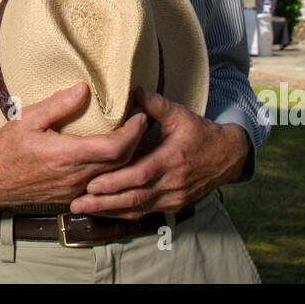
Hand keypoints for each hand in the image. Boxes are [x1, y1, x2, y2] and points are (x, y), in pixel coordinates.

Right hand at [0, 82, 149, 210]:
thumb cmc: (4, 150)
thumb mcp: (27, 119)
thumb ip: (58, 104)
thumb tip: (83, 88)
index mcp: (67, 155)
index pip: (116, 147)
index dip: (135, 132)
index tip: (141, 115)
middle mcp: (75, 176)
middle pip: (122, 163)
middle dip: (138, 142)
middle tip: (142, 121)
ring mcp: (74, 190)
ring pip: (114, 176)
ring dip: (128, 157)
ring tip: (132, 136)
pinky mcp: (69, 197)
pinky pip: (100, 184)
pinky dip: (113, 170)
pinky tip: (112, 156)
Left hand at [68, 87, 247, 219]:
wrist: (227, 157)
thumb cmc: (200, 133)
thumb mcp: (180, 115)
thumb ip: (156, 104)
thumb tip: (135, 90)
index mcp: (172, 159)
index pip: (141, 174)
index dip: (116, 181)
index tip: (92, 183)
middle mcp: (172, 183)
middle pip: (134, 196)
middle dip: (104, 201)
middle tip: (77, 202)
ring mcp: (173, 197)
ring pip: (137, 208)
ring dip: (109, 211)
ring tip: (83, 209)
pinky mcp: (173, 205)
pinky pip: (145, 212)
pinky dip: (123, 213)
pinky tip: (105, 212)